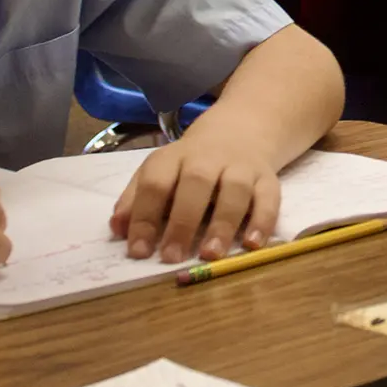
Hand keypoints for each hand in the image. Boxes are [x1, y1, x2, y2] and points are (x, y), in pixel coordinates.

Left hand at [110, 134, 281, 262]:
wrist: (241, 130)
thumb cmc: (191, 163)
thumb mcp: (160, 171)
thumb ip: (135, 199)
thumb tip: (116, 229)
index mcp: (175, 158)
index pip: (156, 182)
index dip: (144, 216)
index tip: (138, 251)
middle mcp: (209, 158)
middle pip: (196, 183)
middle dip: (183, 221)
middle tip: (172, 256)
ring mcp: (241, 167)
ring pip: (235, 190)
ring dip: (223, 223)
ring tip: (210, 254)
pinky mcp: (267, 178)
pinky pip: (270, 197)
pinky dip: (263, 221)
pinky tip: (253, 244)